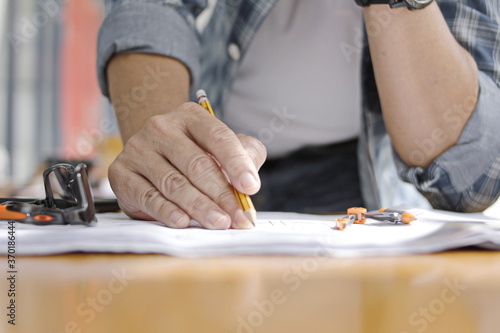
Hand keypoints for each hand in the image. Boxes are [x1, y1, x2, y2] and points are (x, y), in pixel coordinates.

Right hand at [108, 102, 266, 228]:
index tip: (251, 187)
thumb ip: (245, 155)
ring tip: (219, 223)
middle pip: (196, 164)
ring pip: (174, 183)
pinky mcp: (121, 172)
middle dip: (221, 194)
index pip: (218, 137)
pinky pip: (148, 196)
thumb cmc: (194, 154)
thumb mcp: (222, 149)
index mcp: (190, 116)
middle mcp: (161, 127)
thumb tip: (250, 180)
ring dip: (199, 206)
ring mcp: (138, 148)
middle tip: (238, 217)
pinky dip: (167, 211)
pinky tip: (183, 221)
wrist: (150, 157)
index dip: (237, 163)